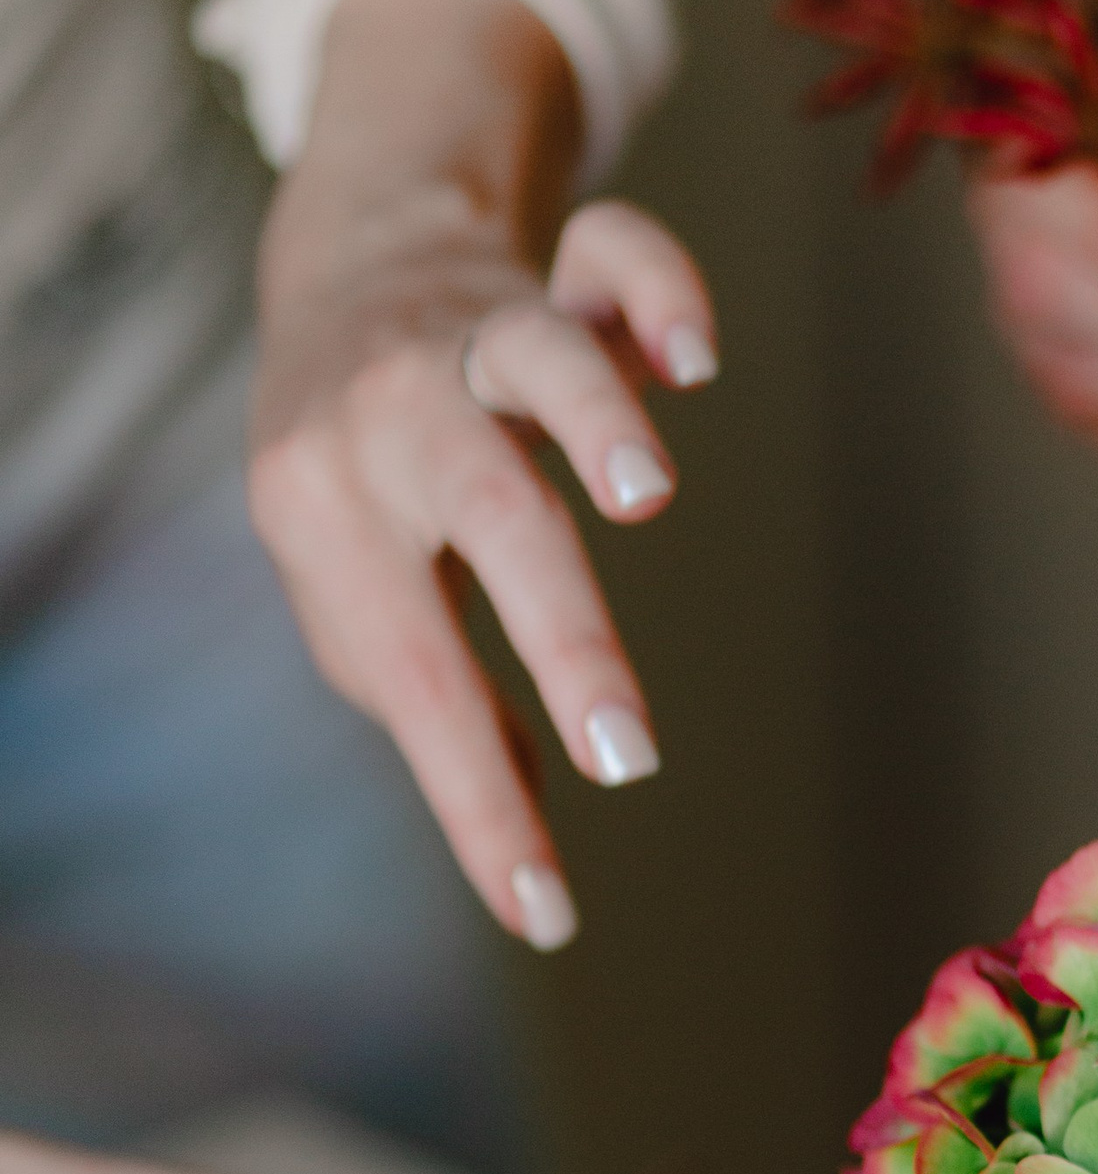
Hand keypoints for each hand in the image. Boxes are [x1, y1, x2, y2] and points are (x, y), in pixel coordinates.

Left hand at [249, 0, 718, 956]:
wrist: (349, 265)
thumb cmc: (362, 476)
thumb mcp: (361, 587)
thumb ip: (434, 699)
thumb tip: (515, 842)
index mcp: (328, 510)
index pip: (417, 679)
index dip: (478, 804)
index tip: (544, 911)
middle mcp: (394, 417)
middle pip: (487, 518)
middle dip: (563, 638)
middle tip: (629, 757)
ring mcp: (478, 334)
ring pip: (539, 361)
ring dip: (594, 423)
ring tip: (644, 500)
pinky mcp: (562, 280)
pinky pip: (618, 262)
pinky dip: (662, 295)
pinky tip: (693, 362)